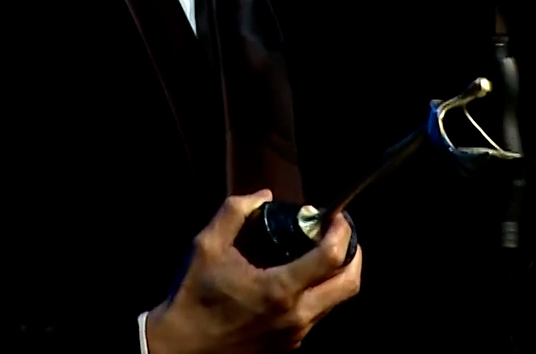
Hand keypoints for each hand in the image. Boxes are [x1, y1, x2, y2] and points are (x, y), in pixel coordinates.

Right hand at [145, 190, 362, 353]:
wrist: (181, 348)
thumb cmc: (194, 296)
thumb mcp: (207, 246)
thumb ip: (235, 212)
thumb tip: (262, 196)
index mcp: (280, 290)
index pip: (332, 258)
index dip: (343, 231)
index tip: (337, 217)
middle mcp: (296, 317)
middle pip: (349, 285)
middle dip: (354, 254)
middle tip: (341, 234)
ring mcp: (294, 336)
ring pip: (335, 302)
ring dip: (336, 275)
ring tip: (321, 253)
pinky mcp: (288, 348)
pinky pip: (317, 317)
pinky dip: (318, 293)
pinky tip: (299, 279)